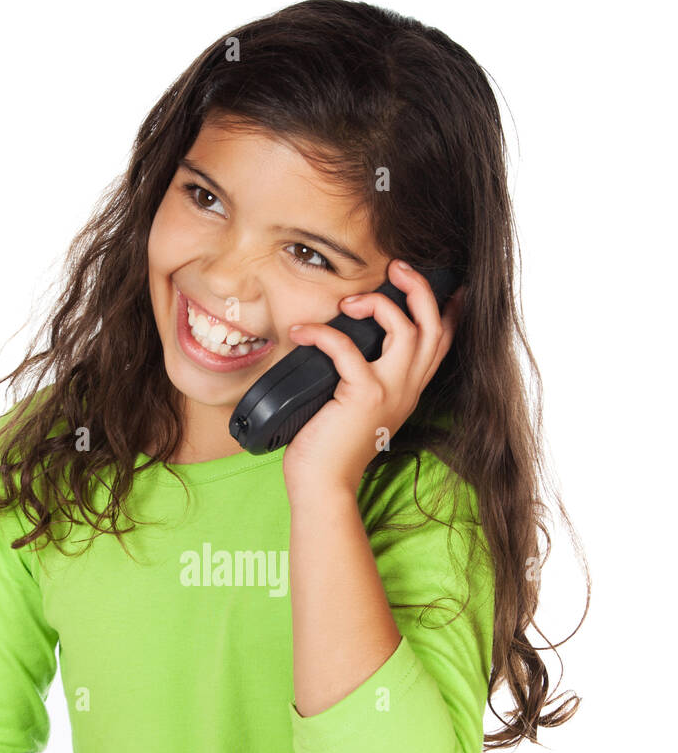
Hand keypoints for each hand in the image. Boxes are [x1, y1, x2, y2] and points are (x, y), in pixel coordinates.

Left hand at [281, 261, 464, 495]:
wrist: (324, 484)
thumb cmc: (330, 447)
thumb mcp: (357, 406)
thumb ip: (363, 375)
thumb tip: (344, 337)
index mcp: (408, 389)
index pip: (443, 341)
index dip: (449, 306)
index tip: (443, 280)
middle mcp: (407, 388)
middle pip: (433, 325)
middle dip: (419, 288)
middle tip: (396, 268)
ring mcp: (389, 392)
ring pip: (406, 329)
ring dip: (378, 304)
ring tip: (349, 302)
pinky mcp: (363, 396)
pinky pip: (348, 349)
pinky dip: (323, 333)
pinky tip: (303, 331)